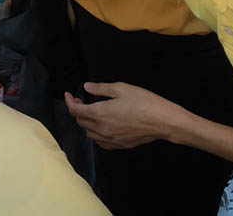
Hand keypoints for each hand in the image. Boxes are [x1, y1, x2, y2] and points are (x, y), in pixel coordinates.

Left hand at [64, 82, 188, 149]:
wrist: (163, 121)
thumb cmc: (145, 102)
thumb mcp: (122, 89)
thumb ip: (101, 89)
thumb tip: (86, 87)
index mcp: (100, 114)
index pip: (75, 111)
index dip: (69, 101)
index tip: (69, 94)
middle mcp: (102, 129)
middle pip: (80, 122)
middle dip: (77, 110)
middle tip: (80, 100)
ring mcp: (111, 139)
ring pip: (89, 133)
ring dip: (86, 122)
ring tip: (91, 112)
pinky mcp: (120, 145)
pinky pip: (100, 142)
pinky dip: (96, 134)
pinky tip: (101, 126)